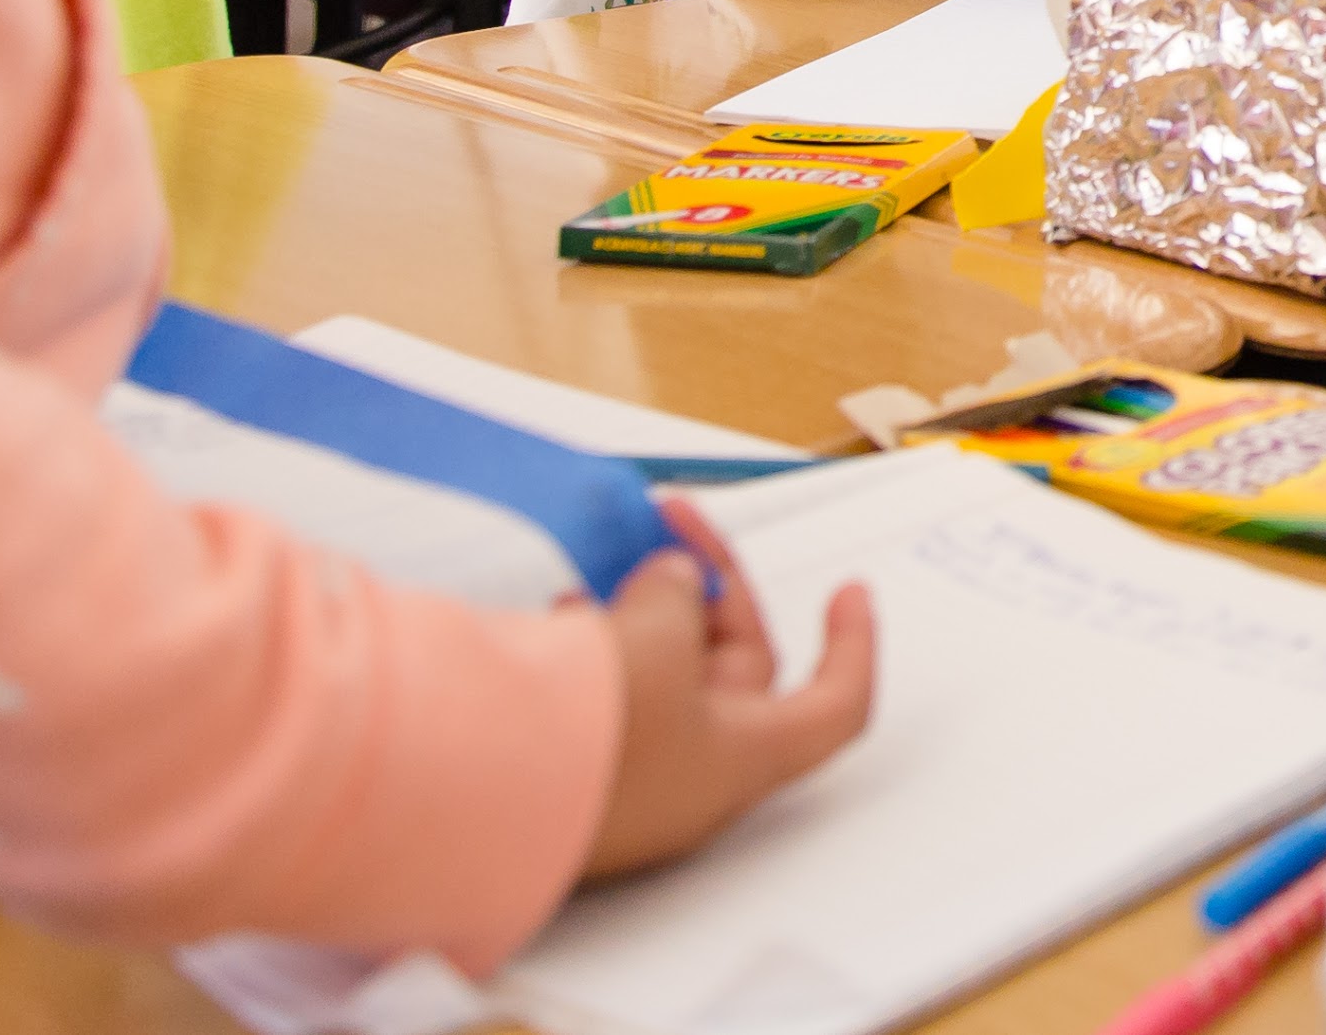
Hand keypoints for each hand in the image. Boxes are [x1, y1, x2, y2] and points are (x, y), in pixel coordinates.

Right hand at [582, 499, 878, 878]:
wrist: (471, 801)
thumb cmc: (588, 739)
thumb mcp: (658, 641)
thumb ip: (680, 596)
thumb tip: (674, 581)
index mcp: (744, 756)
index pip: (834, 707)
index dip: (853, 647)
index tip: (851, 592)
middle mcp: (694, 773)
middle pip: (734, 668)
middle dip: (706, 588)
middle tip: (670, 525)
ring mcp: (632, 775)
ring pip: (661, 675)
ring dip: (642, 613)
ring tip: (606, 566)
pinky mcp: (572, 767)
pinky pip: (603, 695)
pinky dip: (593, 646)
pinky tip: (562, 616)